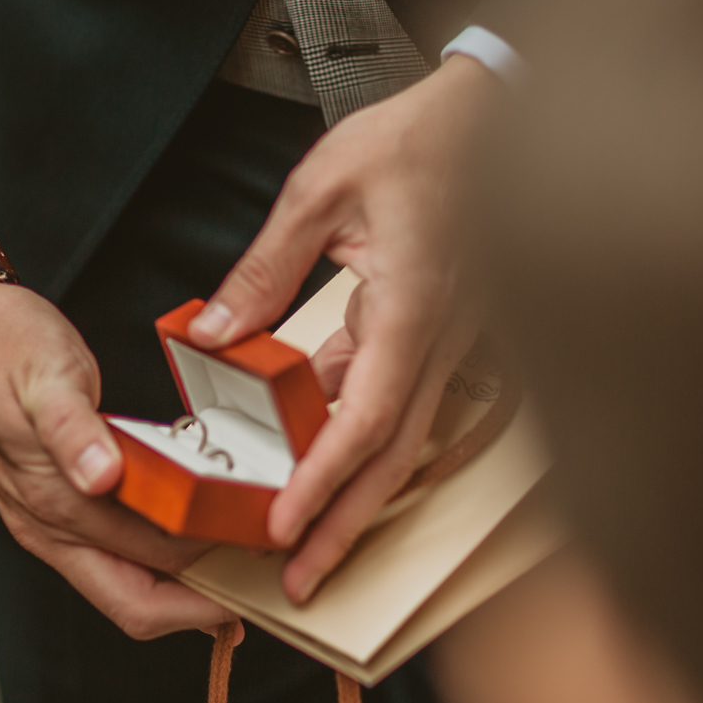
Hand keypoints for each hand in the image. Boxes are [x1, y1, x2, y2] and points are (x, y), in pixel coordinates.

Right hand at [0, 230, 233, 640]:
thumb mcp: (40, 375)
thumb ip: (69, 429)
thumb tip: (99, 478)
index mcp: (51, 505)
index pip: (145, 577)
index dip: (206, 585)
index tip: (261, 568)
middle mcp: (51, 528)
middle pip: (140, 605)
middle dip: (206, 605)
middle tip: (270, 582)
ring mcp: (52, 521)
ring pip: (132, 583)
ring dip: (191, 582)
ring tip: (250, 560)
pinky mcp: (61, 500)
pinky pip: (122, 550)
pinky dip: (169, 555)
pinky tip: (204, 536)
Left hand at [188, 54, 497, 602]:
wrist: (492, 117)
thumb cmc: (417, 141)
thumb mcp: (320, 193)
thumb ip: (263, 272)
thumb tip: (210, 338)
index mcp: (413, 310)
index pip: (365, 419)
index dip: (323, 482)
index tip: (283, 527)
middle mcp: (441, 342)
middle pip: (392, 459)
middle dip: (344, 528)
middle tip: (299, 585)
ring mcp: (449, 345)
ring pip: (401, 443)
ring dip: (354, 499)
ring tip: (303, 545)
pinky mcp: (442, 338)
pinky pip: (401, 406)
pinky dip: (359, 444)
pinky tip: (316, 461)